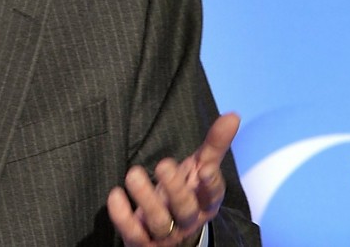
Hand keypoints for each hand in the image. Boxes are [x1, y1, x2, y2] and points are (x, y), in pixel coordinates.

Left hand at [106, 113, 239, 246]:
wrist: (168, 233)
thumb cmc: (185, 193)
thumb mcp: (200, 168)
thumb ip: (214, 145)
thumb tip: (233, 116)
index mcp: (204, 203)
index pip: (212, 196)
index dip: (210, 185)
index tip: (203, 169)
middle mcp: (187, 221)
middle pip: (185, 210)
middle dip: (175, 188)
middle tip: (163, 164)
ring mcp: (165, 234)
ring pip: (159, 222)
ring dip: (146, 198)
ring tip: (133, 174)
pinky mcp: (142, 242)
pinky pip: (133, 234)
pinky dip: (122, 217)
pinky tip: (115, 195)